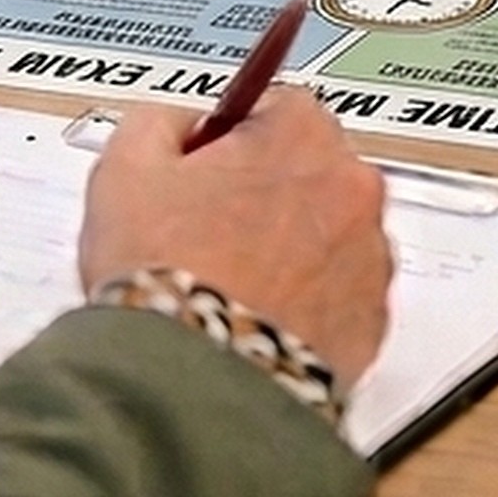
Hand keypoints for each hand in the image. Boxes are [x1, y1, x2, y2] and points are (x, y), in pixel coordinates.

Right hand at [79, 90, 391, 388]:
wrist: (192, 388)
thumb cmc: (164, 273)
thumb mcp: (125, 167)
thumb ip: (156, 121)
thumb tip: (179, 125)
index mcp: (301, 134)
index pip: (275, 108)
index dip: (231, 139)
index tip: (203, 171)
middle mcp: (352, 188)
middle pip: (308, 170)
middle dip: (266, 191)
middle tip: (209, 230)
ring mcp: (369, 261)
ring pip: (327, 235)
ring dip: (291, 247)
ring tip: (229, 284)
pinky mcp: (372, 327)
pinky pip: (340, 298)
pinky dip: (308, 304)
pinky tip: (256, 320)